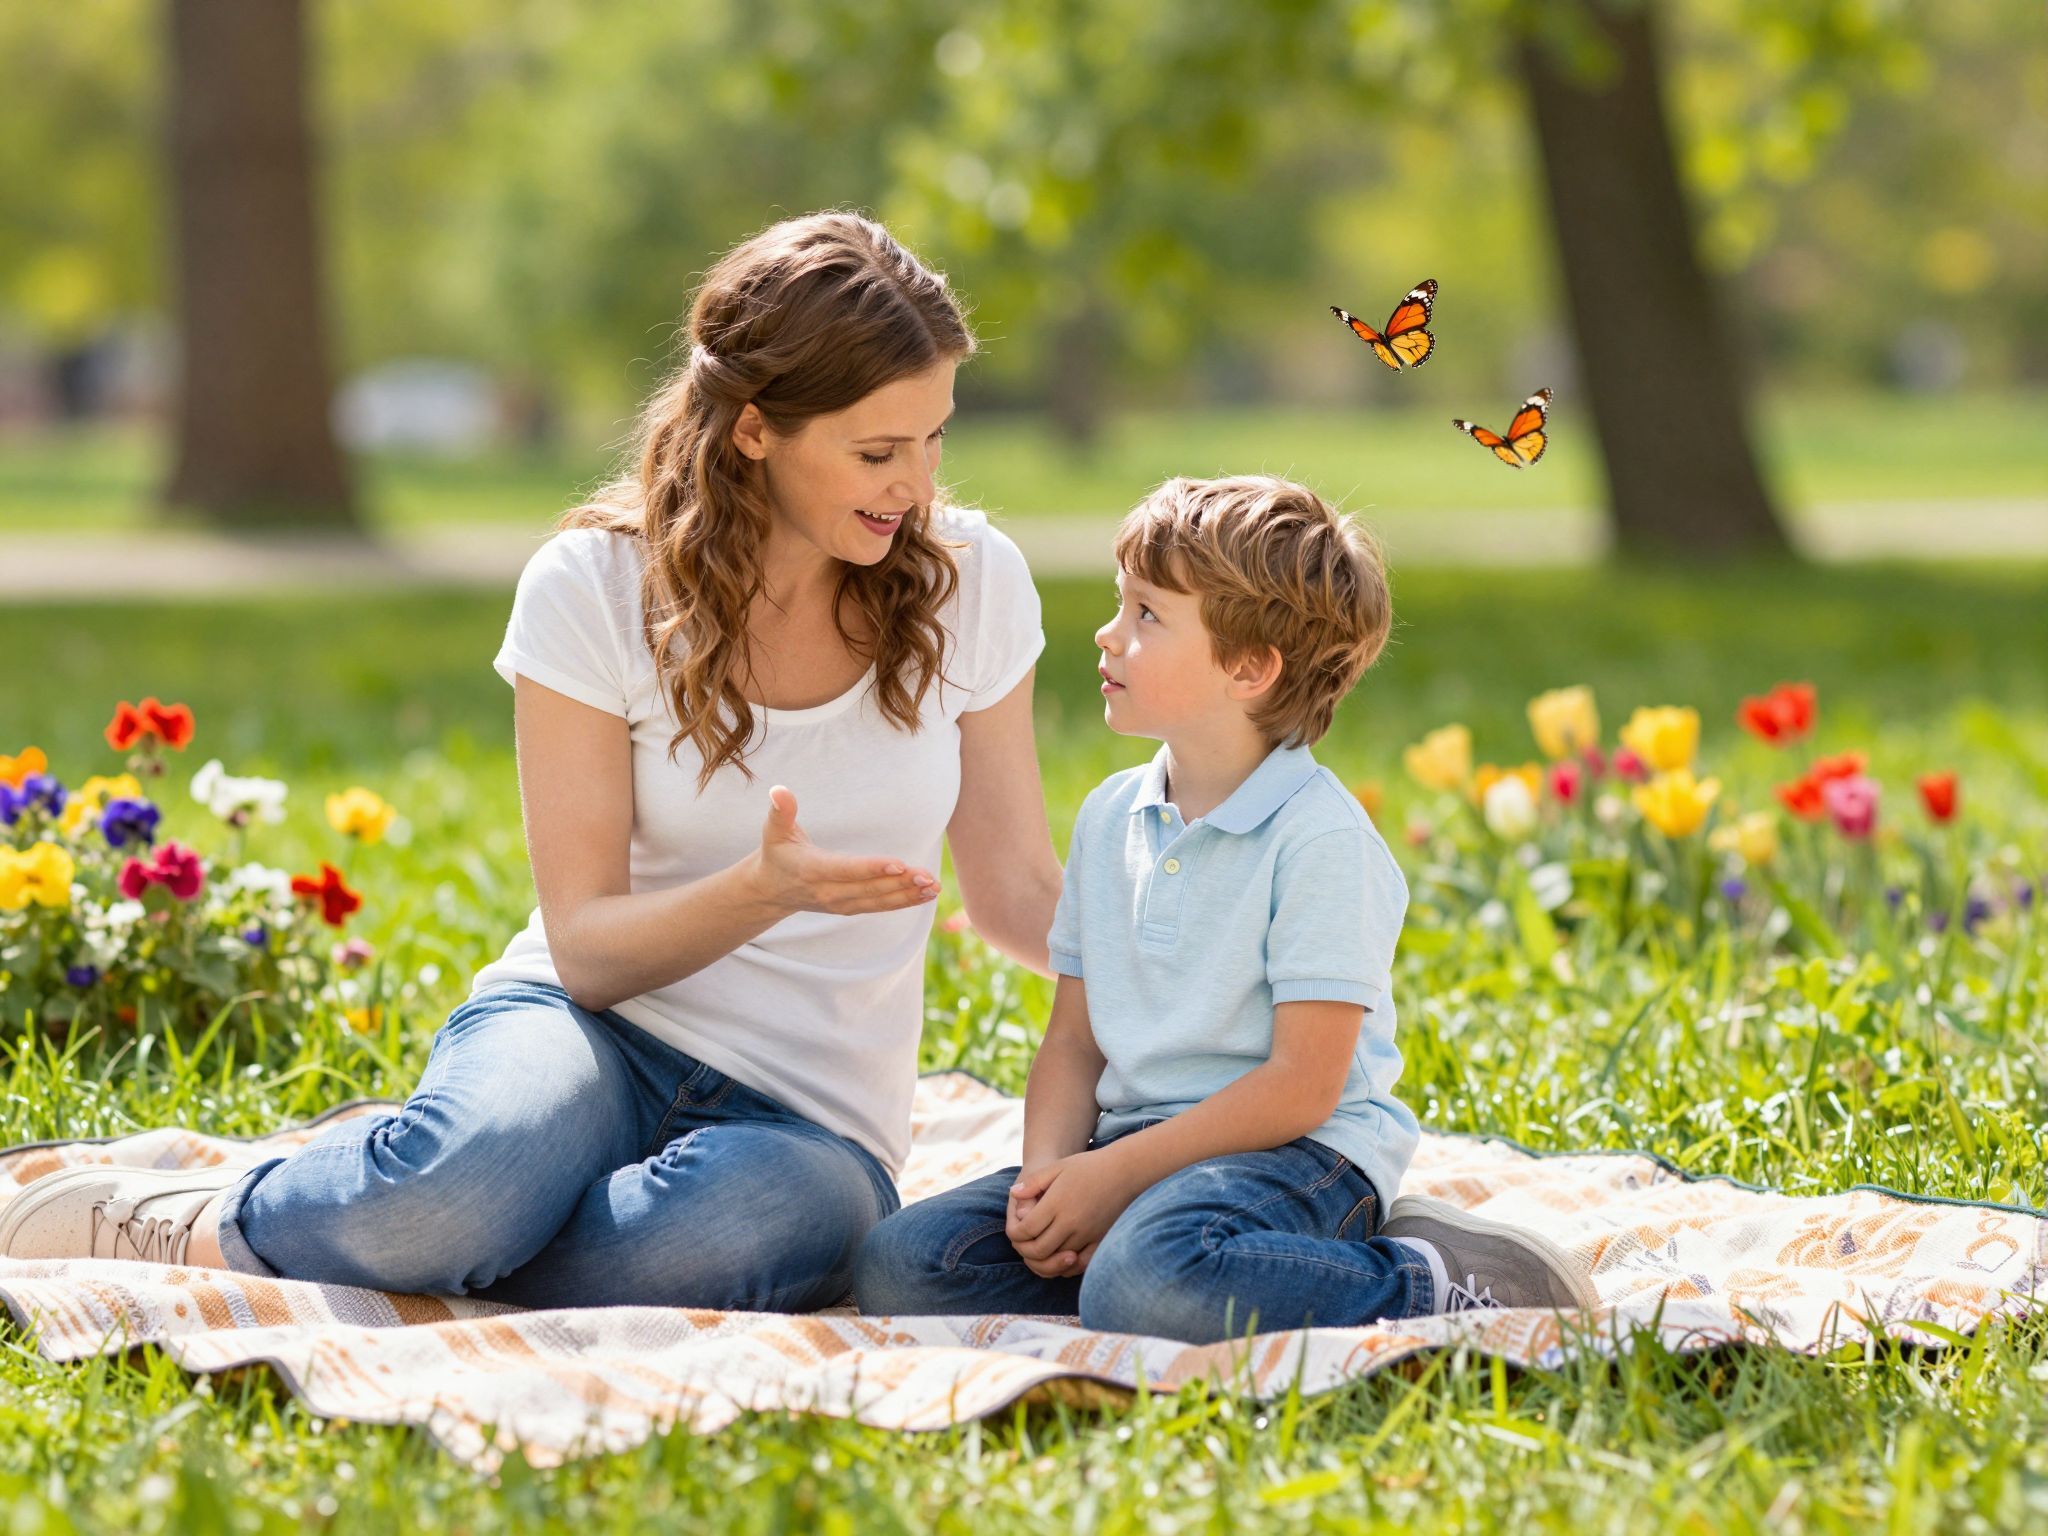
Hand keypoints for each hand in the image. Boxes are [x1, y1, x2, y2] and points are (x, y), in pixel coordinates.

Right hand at [745, 786, 938, 916]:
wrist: (771, 891)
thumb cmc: (776, 854)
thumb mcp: (773, 831)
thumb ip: (781, 811)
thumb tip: (779, 790)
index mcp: (812, 870)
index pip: (846, 870)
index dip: (872, 868)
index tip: (898, 864)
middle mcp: (828, 892)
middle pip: (869, 888)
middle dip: (899, 883)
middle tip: (927, 875)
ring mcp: (841, 904)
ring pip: (878, 900)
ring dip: (908, 894)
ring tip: (933, 887)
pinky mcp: (851, 907)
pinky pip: (880, 906)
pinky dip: (904, 901)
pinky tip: (926, 895)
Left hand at [1006, 1150, 1137, 1268]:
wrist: (1125, 1171)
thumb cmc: (1089, 1166)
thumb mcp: (1057, 1167)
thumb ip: (1034, 1183)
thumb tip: (1014, 1195)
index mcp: (1056, 1203)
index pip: (1026, 1230)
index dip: (1016, 1234)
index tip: (1017, 1229)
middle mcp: (1071, 1222)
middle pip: (1039, 1250)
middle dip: (1027, 1250)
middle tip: (1026, 1244)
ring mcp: (1087, 1234)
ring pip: (1058, 1260)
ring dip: (1045, 1260)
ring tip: (1041, 1251)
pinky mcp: (1100, 1240)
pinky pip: (1080, 1264)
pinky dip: (1067, 1266)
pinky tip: (1062, 1258)